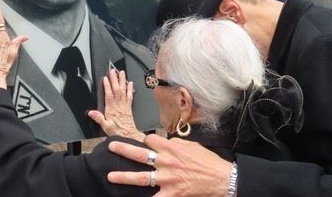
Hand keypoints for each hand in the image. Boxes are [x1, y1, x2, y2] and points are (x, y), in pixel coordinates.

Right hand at [87, 69, 144, 140]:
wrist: (129, 135)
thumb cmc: (117, 131)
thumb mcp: (105, 127)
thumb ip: (98, 118)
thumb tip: (90, 112)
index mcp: (112, 109)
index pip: (109, 95)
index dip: (107, 86)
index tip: (105, 78)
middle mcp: (119, 105)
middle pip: (116, 90)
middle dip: (114, 79)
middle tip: (113, 71)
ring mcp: (124, 105)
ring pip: (123, 90)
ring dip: (122, 81)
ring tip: (121, 73)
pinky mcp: (129, 107)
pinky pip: (130, 95)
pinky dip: (130, 88)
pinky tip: (130, 83)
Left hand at [107, 134, 231, 196]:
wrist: (221, 178)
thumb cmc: (208, 161)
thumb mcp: (192, 145)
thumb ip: (175, 144)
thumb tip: (166, 143)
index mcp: (171, 148)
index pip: (149, 140)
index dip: (145, 141)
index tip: (143, 143)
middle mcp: (166, 162)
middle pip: (140, 154)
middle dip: (123, 149)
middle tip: (111, 147)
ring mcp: (167, 179)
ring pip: (141, 177)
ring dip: (124, 176)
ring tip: (111, 176)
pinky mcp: (172, 194)